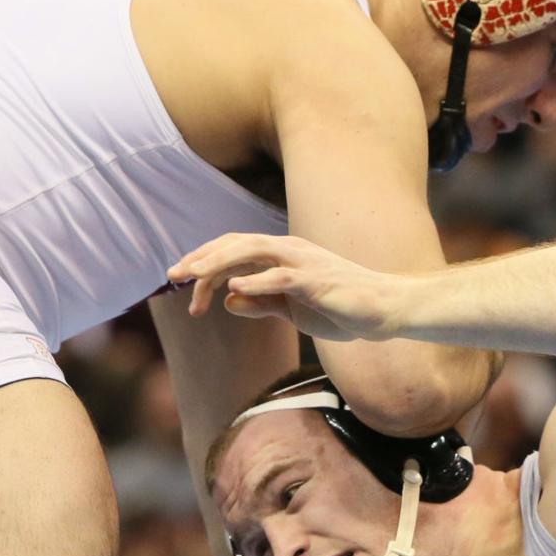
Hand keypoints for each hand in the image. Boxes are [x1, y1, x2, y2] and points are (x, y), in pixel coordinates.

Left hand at [167, 233, 409, 341]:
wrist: (382, 310)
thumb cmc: (340, 308)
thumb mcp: (292, 309)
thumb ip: (261, 303)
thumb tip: (228, 300)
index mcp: (281, 255)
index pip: (233, 250)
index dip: (204, 263)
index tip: (181, 284)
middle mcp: (288, 250)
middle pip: (234, 245)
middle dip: (201, 259)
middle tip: (173, 276)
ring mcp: (303, 262)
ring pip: (251, 251)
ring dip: (218, 263)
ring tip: (193, 277)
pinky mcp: (317, 280)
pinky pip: (281, 276)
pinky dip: (256, 281)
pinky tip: (233, 290)